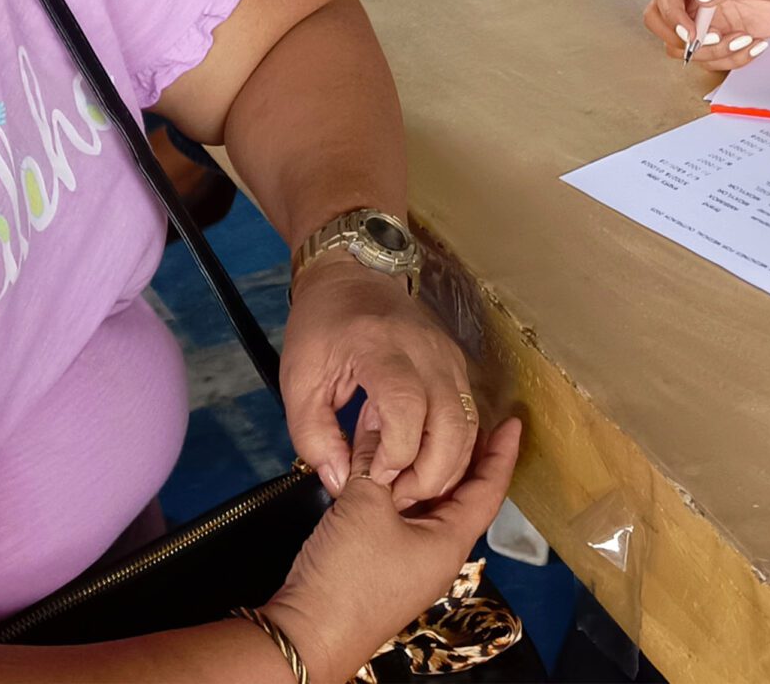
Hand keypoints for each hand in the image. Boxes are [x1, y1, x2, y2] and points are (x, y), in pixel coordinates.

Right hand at [266, 416, 520, 683]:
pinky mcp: (385, 566)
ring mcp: (412, 562)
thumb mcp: (363, 505)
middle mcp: (439, 553)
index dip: (501, 453)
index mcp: (450, 540)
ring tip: (423, 433)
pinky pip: (406, 518)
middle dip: (464, 456)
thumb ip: (374, 462)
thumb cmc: (349, 574)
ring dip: (428, 471)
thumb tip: (375, 428)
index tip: (512, 423)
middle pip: (463, 496)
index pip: (489, 489)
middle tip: (463, 416)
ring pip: (431, 506)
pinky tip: (386, 469)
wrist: (309, 634)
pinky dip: (402, 489)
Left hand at [279, 255, 476, 506]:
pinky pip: (469, 417)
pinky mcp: (458, 365)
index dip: (395, 452)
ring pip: (470, 425)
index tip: (372, 474)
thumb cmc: (321, 328)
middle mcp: (426, 351)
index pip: (407, 406)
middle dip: (430, 473)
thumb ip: (314, 437)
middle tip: (396, 493)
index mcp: (380, 348)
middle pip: (453, 424)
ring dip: (447, 466)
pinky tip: (425, 463)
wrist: (352, 277)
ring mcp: (448, 356)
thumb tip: (342, 482)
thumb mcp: (299, 382)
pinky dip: (455, 450)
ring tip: (409, 484)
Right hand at [646, 0, 769, 72]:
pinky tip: (755, 43)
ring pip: (685, 47)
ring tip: (746, 38)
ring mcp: (707, 17)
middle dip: (682, 39)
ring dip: (714, 52)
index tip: (693, 31)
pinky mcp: (722, 36)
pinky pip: (712, 58)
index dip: (672, 14)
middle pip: (660, 21)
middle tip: (713, 39)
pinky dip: (732, 58)